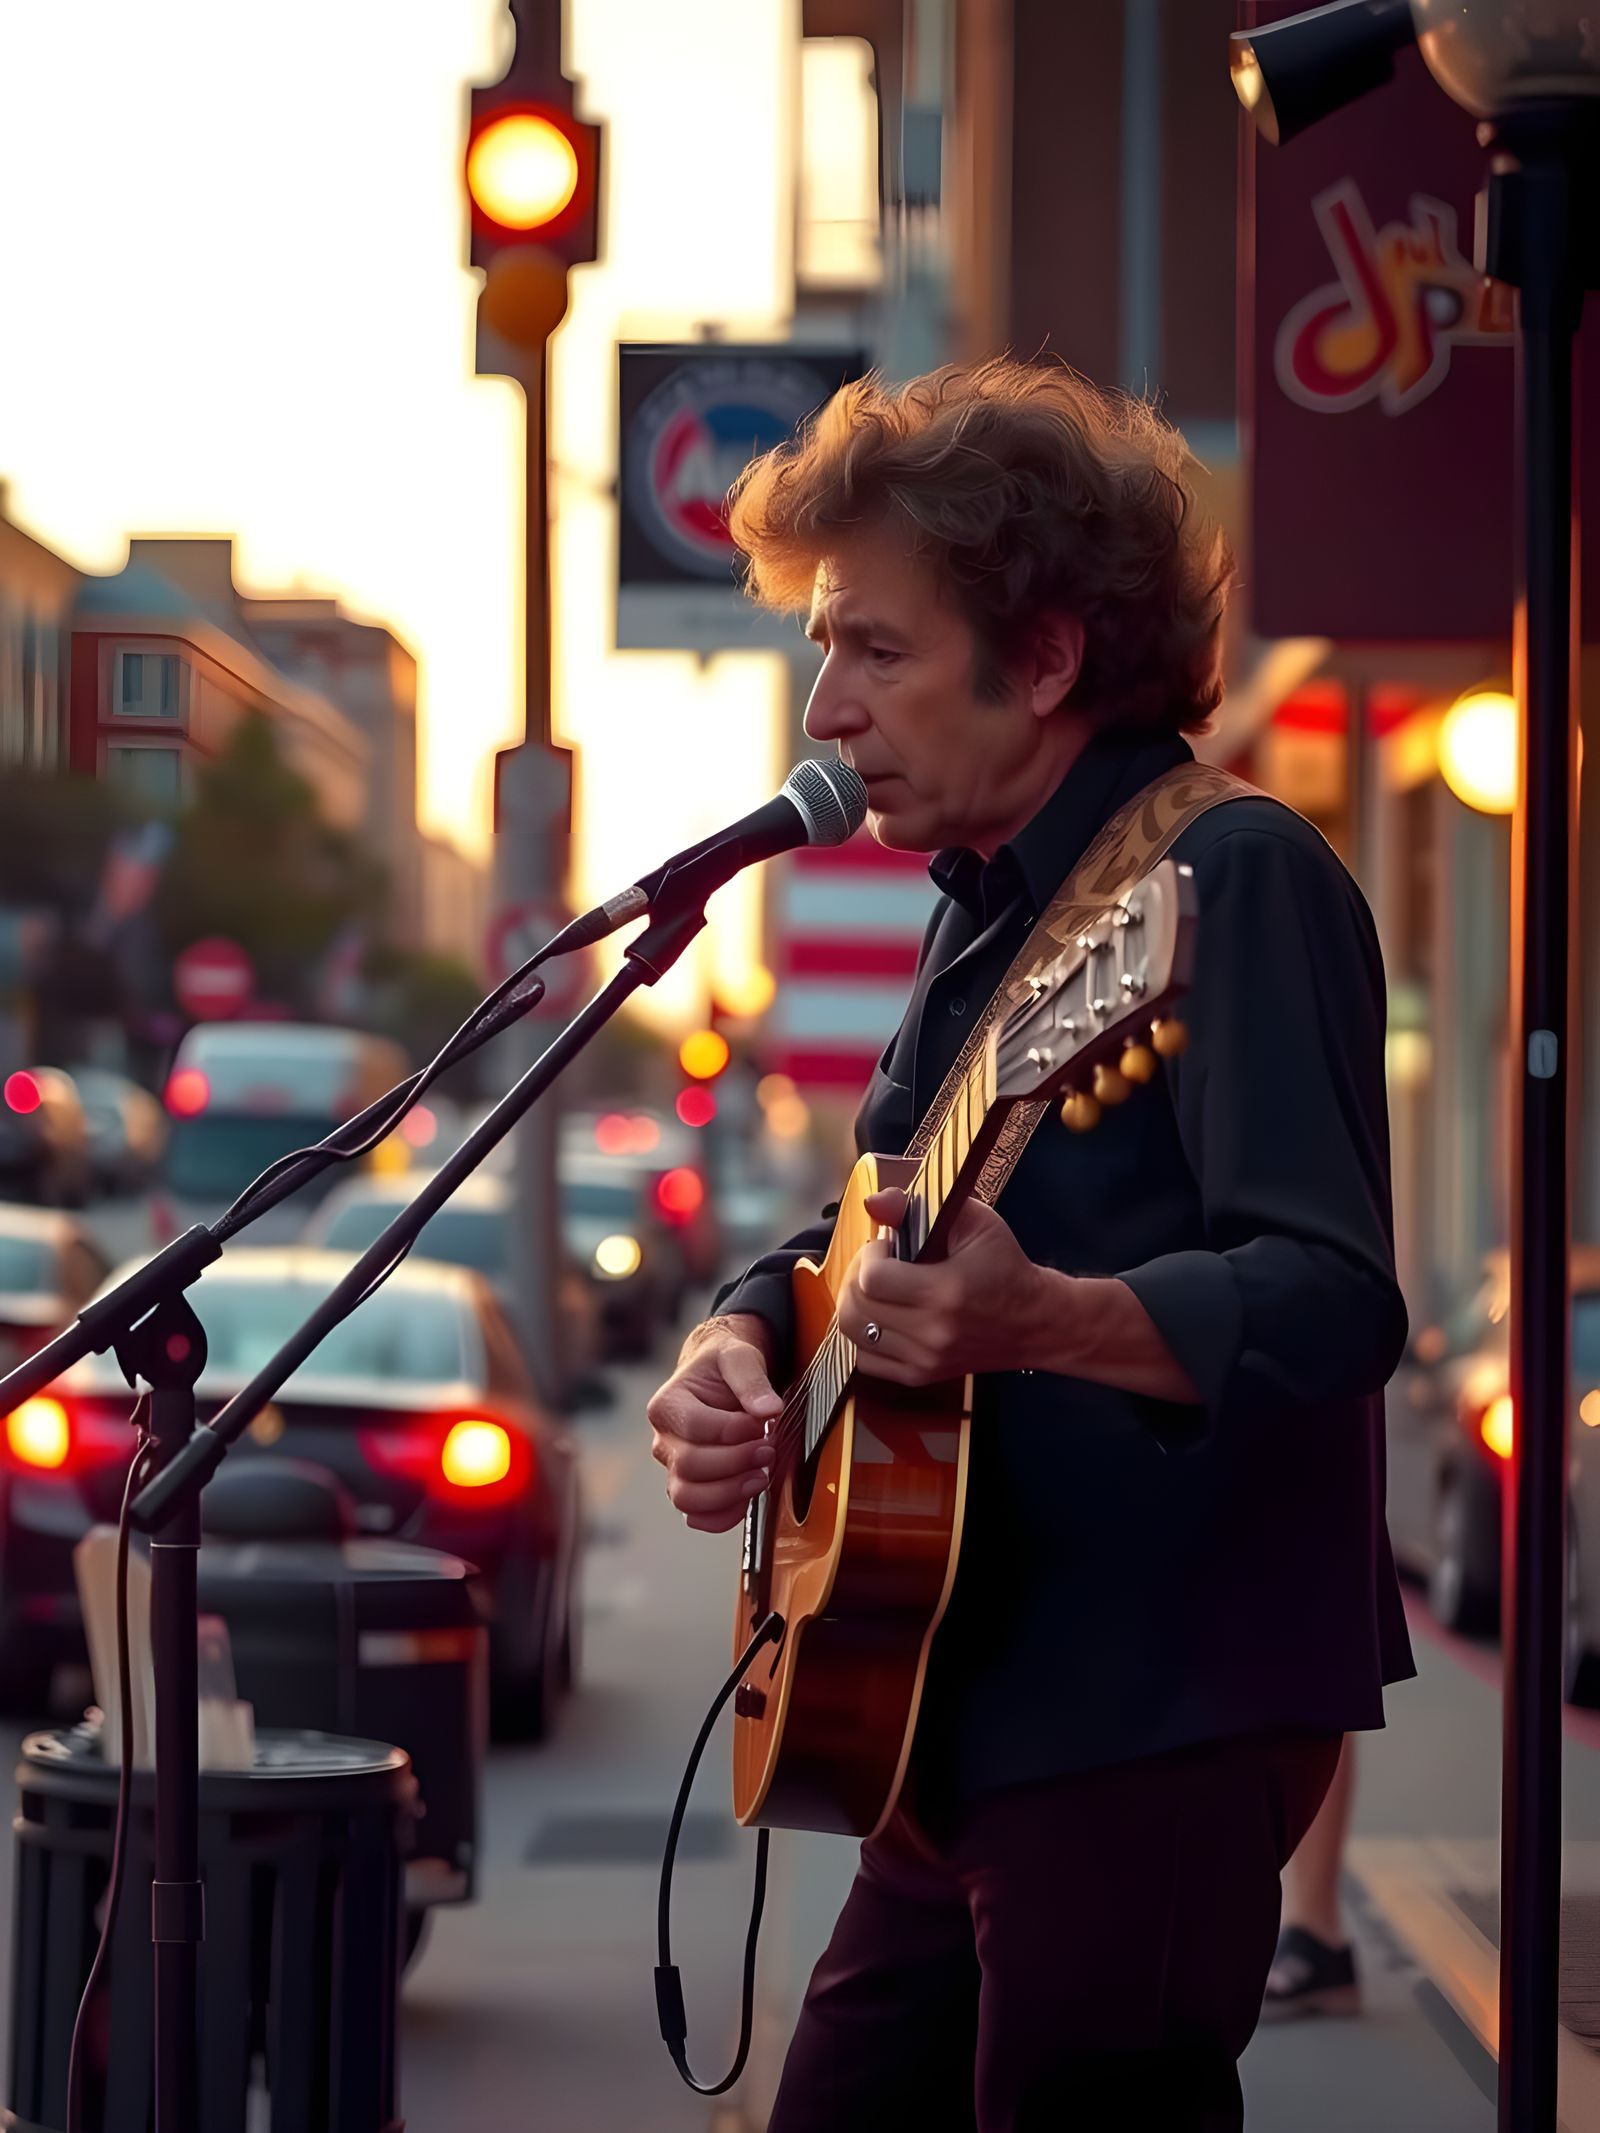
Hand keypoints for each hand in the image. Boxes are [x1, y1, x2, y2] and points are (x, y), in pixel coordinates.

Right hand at [646, 1317, 782, 1532]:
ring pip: (688, 1498)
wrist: (719, 1378)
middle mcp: (664, 1440)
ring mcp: (674, 1468)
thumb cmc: (724, 1366)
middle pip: (690, 1465)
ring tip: (761, 1476)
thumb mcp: (739, 1357)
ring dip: (730, 1493)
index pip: (695, 1426)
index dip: (733, 1430)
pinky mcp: (691, 1487)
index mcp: (667, 1404)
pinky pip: (698, 1516)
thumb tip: (769, 1410)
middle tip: (768, 1449)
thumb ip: (752, 1380)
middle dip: (736, 1461)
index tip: (762, 1422)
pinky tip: (748, 1498)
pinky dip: (723, 1516)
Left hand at [838, 1187, 1048, 1386]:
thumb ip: (920, 1208)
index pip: (872, 1279)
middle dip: (857, 1275)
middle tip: (877, 1262)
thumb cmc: (1003, 1265)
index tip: (888, 1245)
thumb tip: (874, 1203)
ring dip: (856, 1304)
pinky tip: (883, 1316)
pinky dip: (865, 1336)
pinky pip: (866, 1360)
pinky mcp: (921, 1377)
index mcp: (945, 1292)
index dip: (870, 1254)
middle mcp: (932, 1334)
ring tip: (877, 1288)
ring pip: (854, 1334)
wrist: (1034, 1322)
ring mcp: (925, 1361)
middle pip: (855, 1308)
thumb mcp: (975, 1221)